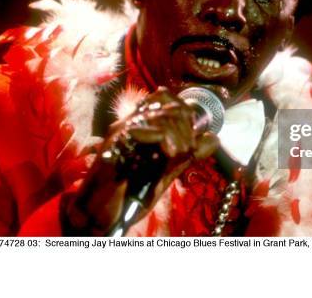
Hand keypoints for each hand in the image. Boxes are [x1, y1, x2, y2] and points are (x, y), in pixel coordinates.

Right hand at [61, 87, 218, 234]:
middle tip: (183, 151)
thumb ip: (187, 154)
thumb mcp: (165, 170)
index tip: (190, 136)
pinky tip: (168, 153)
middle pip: (170, 106)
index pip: (165, 98)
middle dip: (186, 129)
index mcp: (140, 126)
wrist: (99, 213)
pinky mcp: (116, 143)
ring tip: (175, 155)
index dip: (185, 112)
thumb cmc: (128, 192)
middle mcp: (129, 122)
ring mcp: (121, 131)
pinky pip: (147, 130)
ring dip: (178, 137)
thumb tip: (212, 138)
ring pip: (162, 116)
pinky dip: (165, 140)